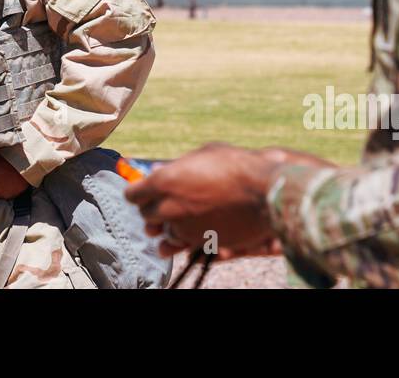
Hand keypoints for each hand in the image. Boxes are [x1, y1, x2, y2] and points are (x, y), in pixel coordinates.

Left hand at [125, 143, 330, 257]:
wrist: (265, 193)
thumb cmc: (235, 166)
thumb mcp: (203, 155)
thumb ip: (176, 165)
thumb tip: (155, 169)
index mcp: (164, 182)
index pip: (133, 195)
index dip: (138, 192)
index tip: (143, 190)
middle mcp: (169, 208)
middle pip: (146, 216)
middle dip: (152, 208)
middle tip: (163, 201)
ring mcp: (184, 228)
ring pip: (164, 232)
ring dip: (168, 225)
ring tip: (180, 214)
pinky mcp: (200, 243)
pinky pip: (182, 243)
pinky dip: (184, 236)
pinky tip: (192, 225)